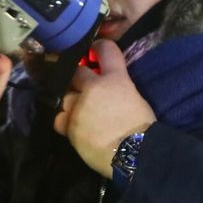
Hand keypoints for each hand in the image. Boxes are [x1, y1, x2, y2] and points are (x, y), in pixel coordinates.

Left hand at [54, 40, 154, 178]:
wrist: (136, 154)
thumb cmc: (143, 127)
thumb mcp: (134, 98)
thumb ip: (117, 88)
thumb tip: (108, 90)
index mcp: (115, 78)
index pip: (105, 50)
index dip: (98, 48)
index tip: (95, 52)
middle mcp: (93, 88)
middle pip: (76, 73)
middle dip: (79, 79)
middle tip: (85, 88)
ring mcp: (79, 107)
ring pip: (64, 96)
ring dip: (71, 101)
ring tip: (80, 111)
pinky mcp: (70, 126)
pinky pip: (59, 118)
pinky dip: (65, 120)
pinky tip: (74, 125)